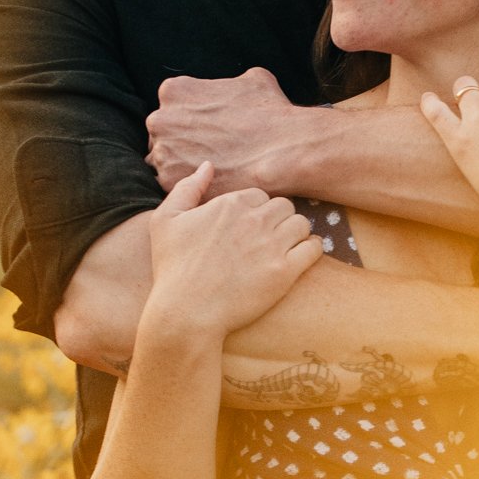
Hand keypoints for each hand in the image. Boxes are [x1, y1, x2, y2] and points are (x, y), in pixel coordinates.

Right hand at [139, 163, 321, 344]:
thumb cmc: (172, 267)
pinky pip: (313, 249)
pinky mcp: (285, 272)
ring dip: (296, 232)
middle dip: (278, 219)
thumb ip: (188, 188)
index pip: (259, 195)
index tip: (249, 227)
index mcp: (230, 204)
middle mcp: (255, 220)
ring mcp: (272, 245)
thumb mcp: (165, 220)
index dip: (255, 210)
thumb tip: (208, 166)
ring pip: (301, 224)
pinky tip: (302, 256)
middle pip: (284, 206)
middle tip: (268, 237)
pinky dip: (312, 249)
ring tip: (285, 246)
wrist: (187, 311)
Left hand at [146, 67, 300, 194]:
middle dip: (181, 145)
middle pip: (163, 136)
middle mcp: (160, 120)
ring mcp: (162, 153)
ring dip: (183, 168)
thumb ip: (229, 83)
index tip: (207, 132)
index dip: (190, 122)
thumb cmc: (271, 113)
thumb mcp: (252, 79)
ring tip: (214, 171)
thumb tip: (235, 87)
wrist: (284, 149)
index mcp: (173, 91)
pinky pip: (174, 187)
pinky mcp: (170, 182)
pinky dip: (191, 188)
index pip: (171, 109)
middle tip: (211, 153)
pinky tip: (214, 185)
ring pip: (165, 163)